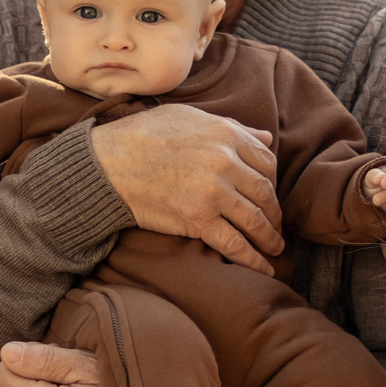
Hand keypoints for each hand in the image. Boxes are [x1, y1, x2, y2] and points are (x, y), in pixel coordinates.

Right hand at [89, 104, 283, 275]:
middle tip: (276, 226)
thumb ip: (231, 126)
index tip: (269, 195)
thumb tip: (265, 137)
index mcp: (227, 135)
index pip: (266, 163)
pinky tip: (264, 269)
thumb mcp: (189, 117)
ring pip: (255, 220)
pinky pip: (234, 244)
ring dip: (270, 238)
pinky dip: (253, 260)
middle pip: (265, 193)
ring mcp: (214, 193)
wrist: (109, 162)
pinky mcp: (198, 220)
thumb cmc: (144, 135)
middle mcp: (226, 163)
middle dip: (275, 214)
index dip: (272, 182)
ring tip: (275, 248)